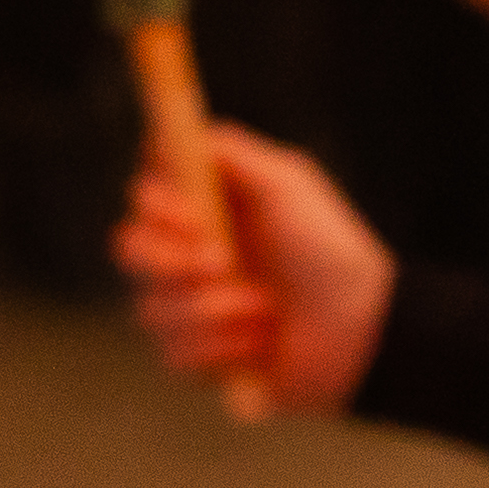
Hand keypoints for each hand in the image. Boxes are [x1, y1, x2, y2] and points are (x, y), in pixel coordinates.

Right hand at [119, 118, 388, 419]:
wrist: (360, 329)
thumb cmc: (330, 250)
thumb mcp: (288, 184)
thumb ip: (234, 153)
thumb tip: (183, 131)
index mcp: (209, 211)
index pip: (146, 196)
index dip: (156, 202)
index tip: (190, 211)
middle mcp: (191, 256)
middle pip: (129, 248)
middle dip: (169, 259)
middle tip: (222, 262)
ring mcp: (193, 307)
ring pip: (150, 305)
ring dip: (210, 307)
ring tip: (263, 307)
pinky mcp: (201, 356)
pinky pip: (174, 352)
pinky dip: (220, 346)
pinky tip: (260, 343)